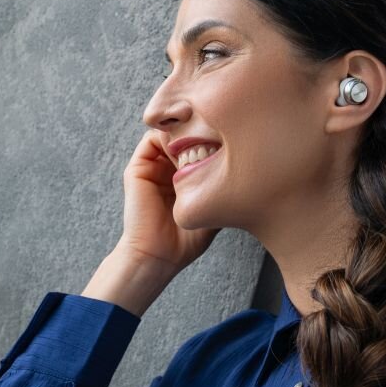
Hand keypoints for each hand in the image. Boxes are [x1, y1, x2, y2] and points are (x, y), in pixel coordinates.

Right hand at [117, 128, 219, 277]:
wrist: (158, 255)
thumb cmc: (186, 240)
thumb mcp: (213, 209)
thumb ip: (224, 188)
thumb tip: (248, 169)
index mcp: (182, 178)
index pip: (197, 146)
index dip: (212, 140)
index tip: (230, 143)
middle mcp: (165, 169)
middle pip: (184, 135)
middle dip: (200, 131)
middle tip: (219, 136)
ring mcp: (151, 167)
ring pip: (169, 133)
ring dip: (185, 131)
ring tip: (202, 142)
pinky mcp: (137, 169)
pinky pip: (152, 139)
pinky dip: (169, 137)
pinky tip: (186, 150)